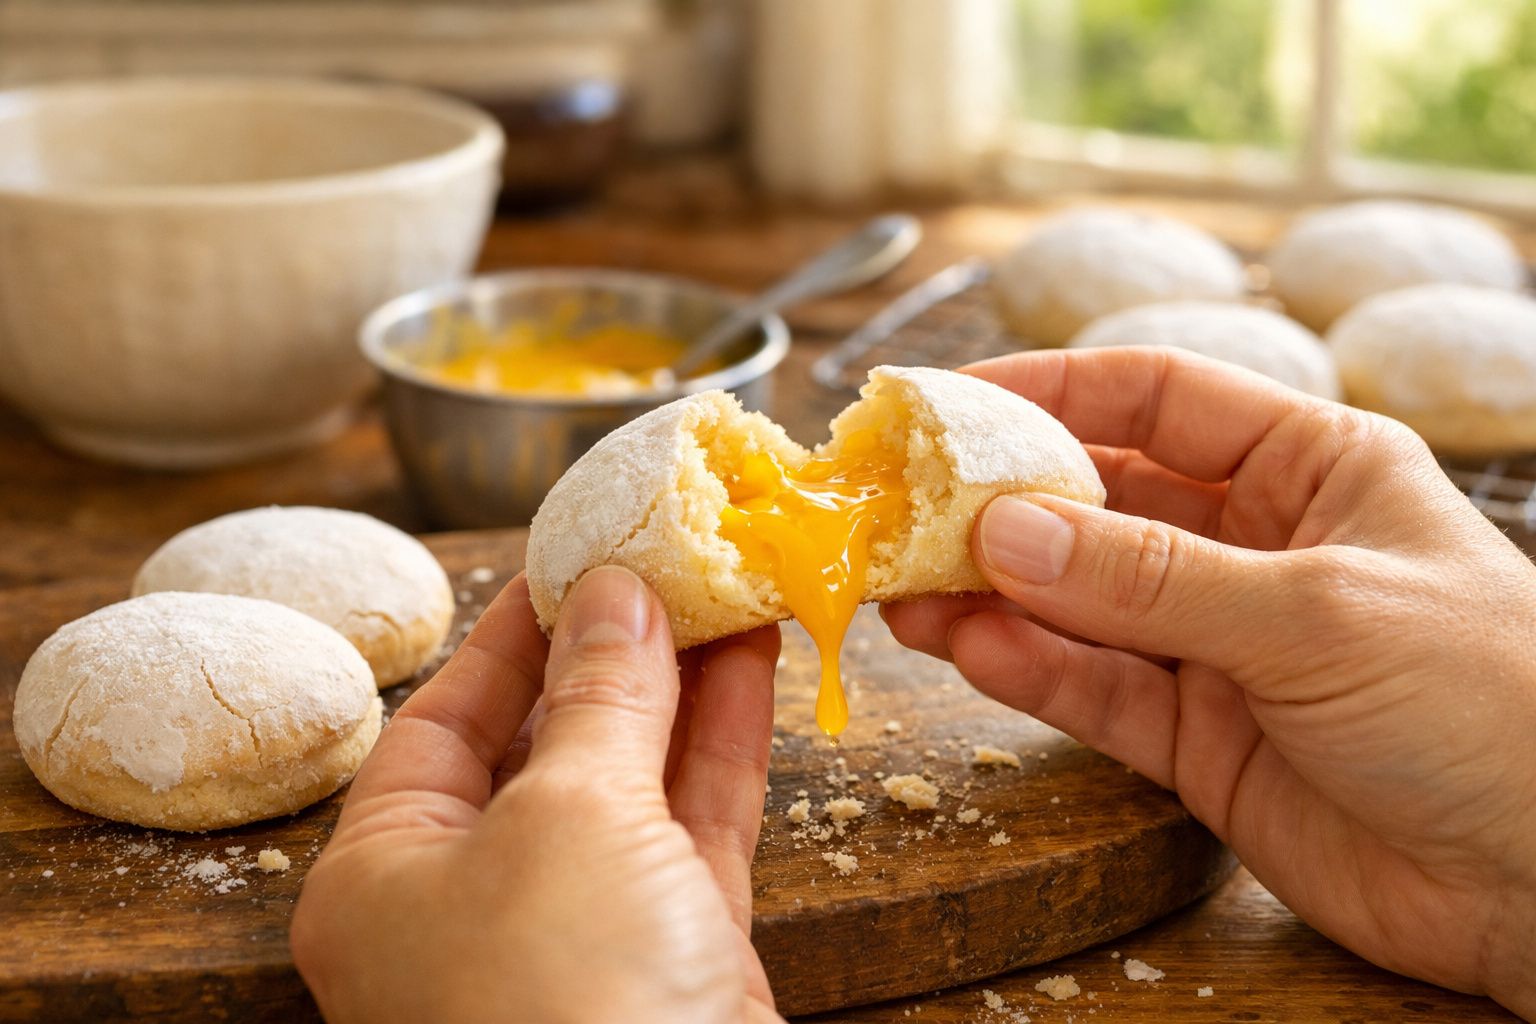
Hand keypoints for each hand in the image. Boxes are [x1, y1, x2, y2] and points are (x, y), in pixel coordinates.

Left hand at [291, 567, 784, 1023]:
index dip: (509, 630)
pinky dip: (724, 745)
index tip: (570, 553)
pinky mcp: (671, 955)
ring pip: (632, 778)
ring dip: (682, 685)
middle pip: (543, 742)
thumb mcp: (569, 817)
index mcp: (387, 877)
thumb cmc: (563, 1001)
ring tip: (725, 587)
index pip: (440, 719)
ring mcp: (579, 933)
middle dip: (609, 649)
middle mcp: (473, 904)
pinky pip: (692, 826)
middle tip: (663, 558)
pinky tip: (756, 663)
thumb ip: (599, 696)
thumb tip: (614, 592)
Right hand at [883, 348, 1535, 1016]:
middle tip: (903, 508)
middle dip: (1002, 504)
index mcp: (1310, 468)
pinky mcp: (1197, 738)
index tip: (947, 401)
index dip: (1049, 391)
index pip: (1157, 399)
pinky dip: (1029, 670)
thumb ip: (1152, 578)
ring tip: (907, 588)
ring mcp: (1218, 645)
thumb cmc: (1488, 704)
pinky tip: (968, 650)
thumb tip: (1006, 532)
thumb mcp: (1315, 612)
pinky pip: (1095, 690)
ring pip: (1080, 603)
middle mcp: (1254, 546)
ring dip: (994, 595)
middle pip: (1100, 502)